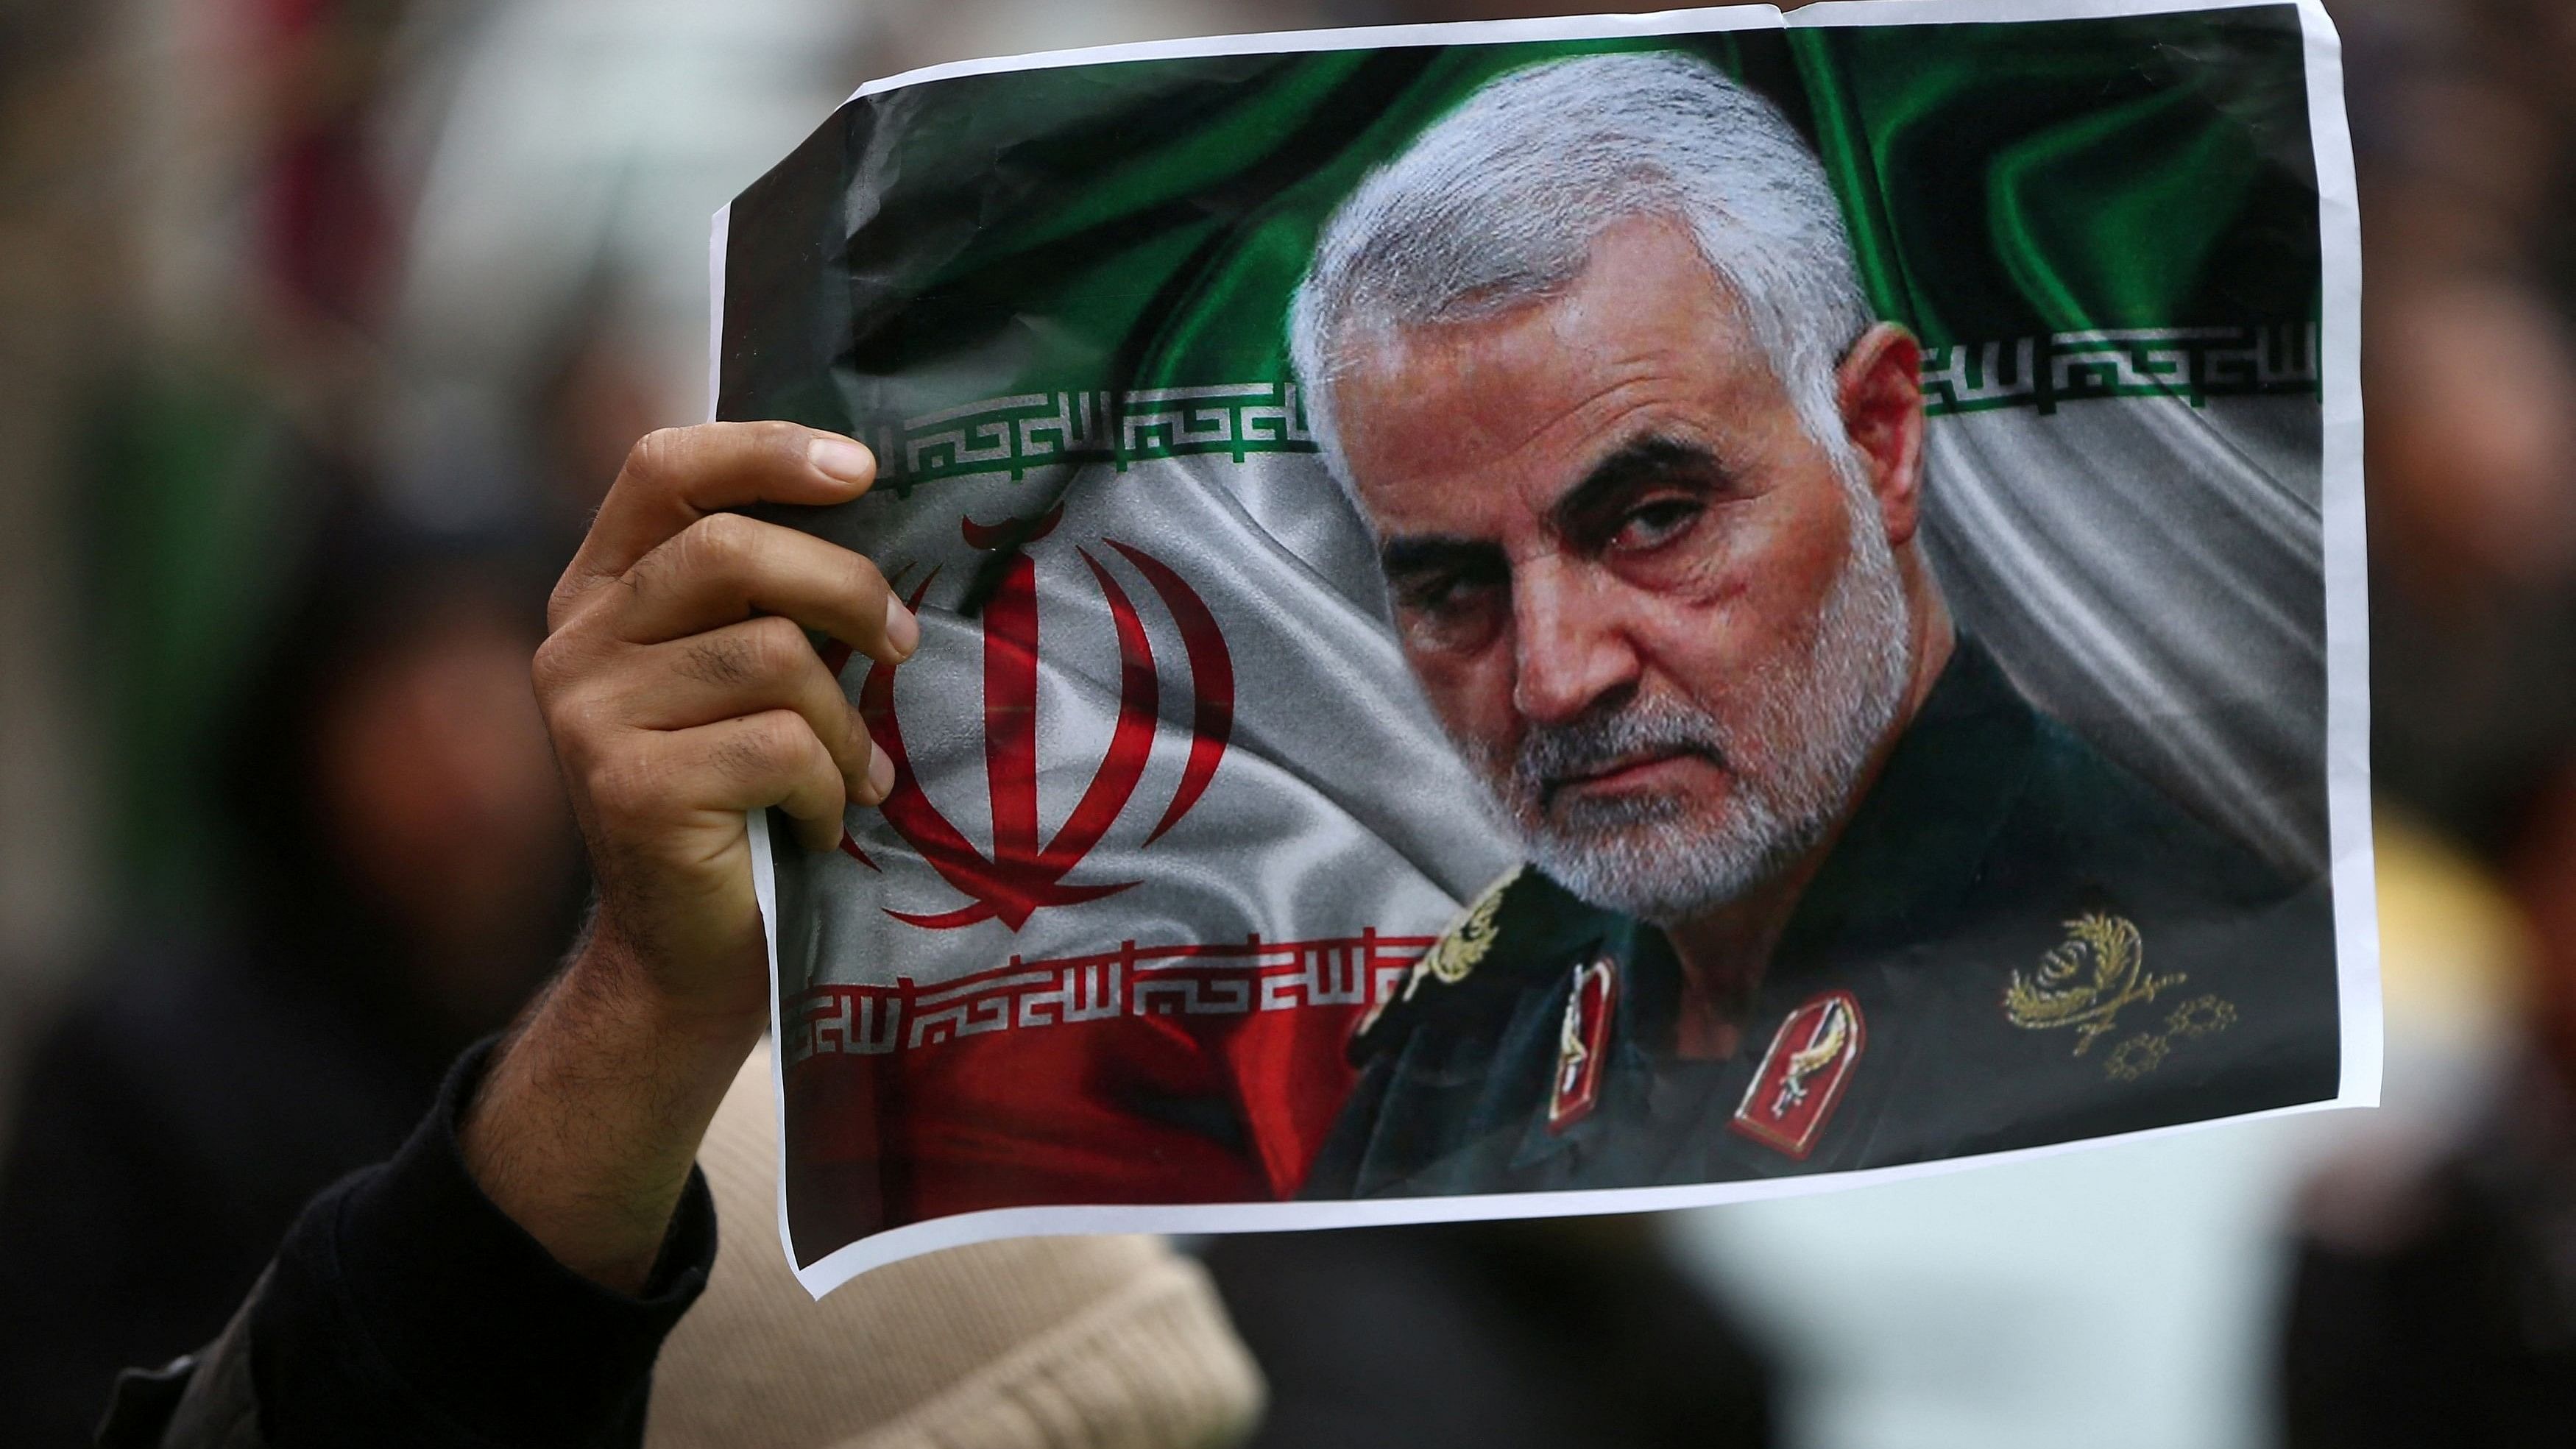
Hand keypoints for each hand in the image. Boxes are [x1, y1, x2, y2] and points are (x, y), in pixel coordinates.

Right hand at [463, 422, 912, 1290]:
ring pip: (769, 656)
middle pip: (730, 552)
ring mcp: (587, 714)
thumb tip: (880, 500)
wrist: (685, 961)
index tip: (862, 466)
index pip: (665, 467)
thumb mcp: (743, 679)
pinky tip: (824, 825)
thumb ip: (767, 596)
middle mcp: (576, 639)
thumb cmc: (741, 805)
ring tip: (854, 772)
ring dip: (844, 720)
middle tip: (903, 642)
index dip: (764, 451)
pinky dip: (827, 786)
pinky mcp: (625, 788)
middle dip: (844, 587)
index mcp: (601, 589)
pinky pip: (777, 745)